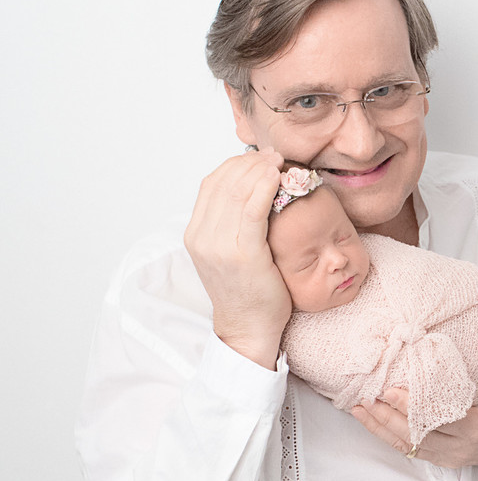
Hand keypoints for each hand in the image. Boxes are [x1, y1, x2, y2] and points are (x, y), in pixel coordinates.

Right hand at [184, 149, 290, 368]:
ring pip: (236, 193)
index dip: (235, 165)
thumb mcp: (231, 252)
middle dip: (249, 163)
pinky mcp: (243, 254)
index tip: (258, 157)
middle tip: (273, 154)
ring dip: (259, 170)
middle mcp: (202, 237)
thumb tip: (250, 191)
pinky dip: (265, 188)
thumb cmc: (248, 290)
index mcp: (195, 234)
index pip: (210, 185)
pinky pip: (253, 211)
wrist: (248, 327)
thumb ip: (232, 224)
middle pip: (223, 184)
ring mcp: (219, 246)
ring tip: (279, 159)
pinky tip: (278, 176)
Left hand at [351, 338, 477, 467]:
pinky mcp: (441, 458)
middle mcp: (461, 446)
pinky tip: (371, 423)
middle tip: (369, 397)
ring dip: (382, 428)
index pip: (441, 419)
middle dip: (389, 417)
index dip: (415, 408)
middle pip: (418, 434)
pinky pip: (410, 450)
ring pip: (409, 445)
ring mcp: (449, 456)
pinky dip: (388, 437)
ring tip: (360, 409)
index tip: (393, 391)